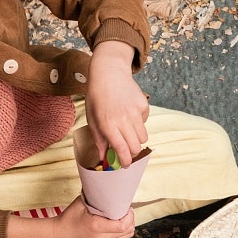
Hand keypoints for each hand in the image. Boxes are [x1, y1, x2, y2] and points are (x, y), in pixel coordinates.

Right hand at [5, 195, 134, 237]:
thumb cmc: (68, 219)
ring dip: (128, 225)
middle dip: (130, 219)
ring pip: (126, 237)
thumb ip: (95, 197)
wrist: (58, 235)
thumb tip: (107, 185)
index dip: (129, 216)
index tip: (126, 207)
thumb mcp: (80, 204)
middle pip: (128, 231)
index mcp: (97, 227)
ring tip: (121, 216)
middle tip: (125, 210)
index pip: (123, 225)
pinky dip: (122, 231)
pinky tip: (117, 223)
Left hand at [84, 41, 148, 167]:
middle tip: (126, 150)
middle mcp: (123, 120)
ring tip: (127, 130)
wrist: (109, 72)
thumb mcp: (92, 118)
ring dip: (136, 138)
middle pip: (136, 147)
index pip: (122, 150)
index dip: (125, 161)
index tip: (124, 165)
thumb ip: (99, 139)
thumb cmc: (97, 96)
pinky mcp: (144, 105)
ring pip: (143, 137)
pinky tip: (129, 112)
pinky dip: (138, 122)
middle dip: (132, 153)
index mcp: (108, 124)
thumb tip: (104, 157)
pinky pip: (144, 122)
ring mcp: (135, 112)